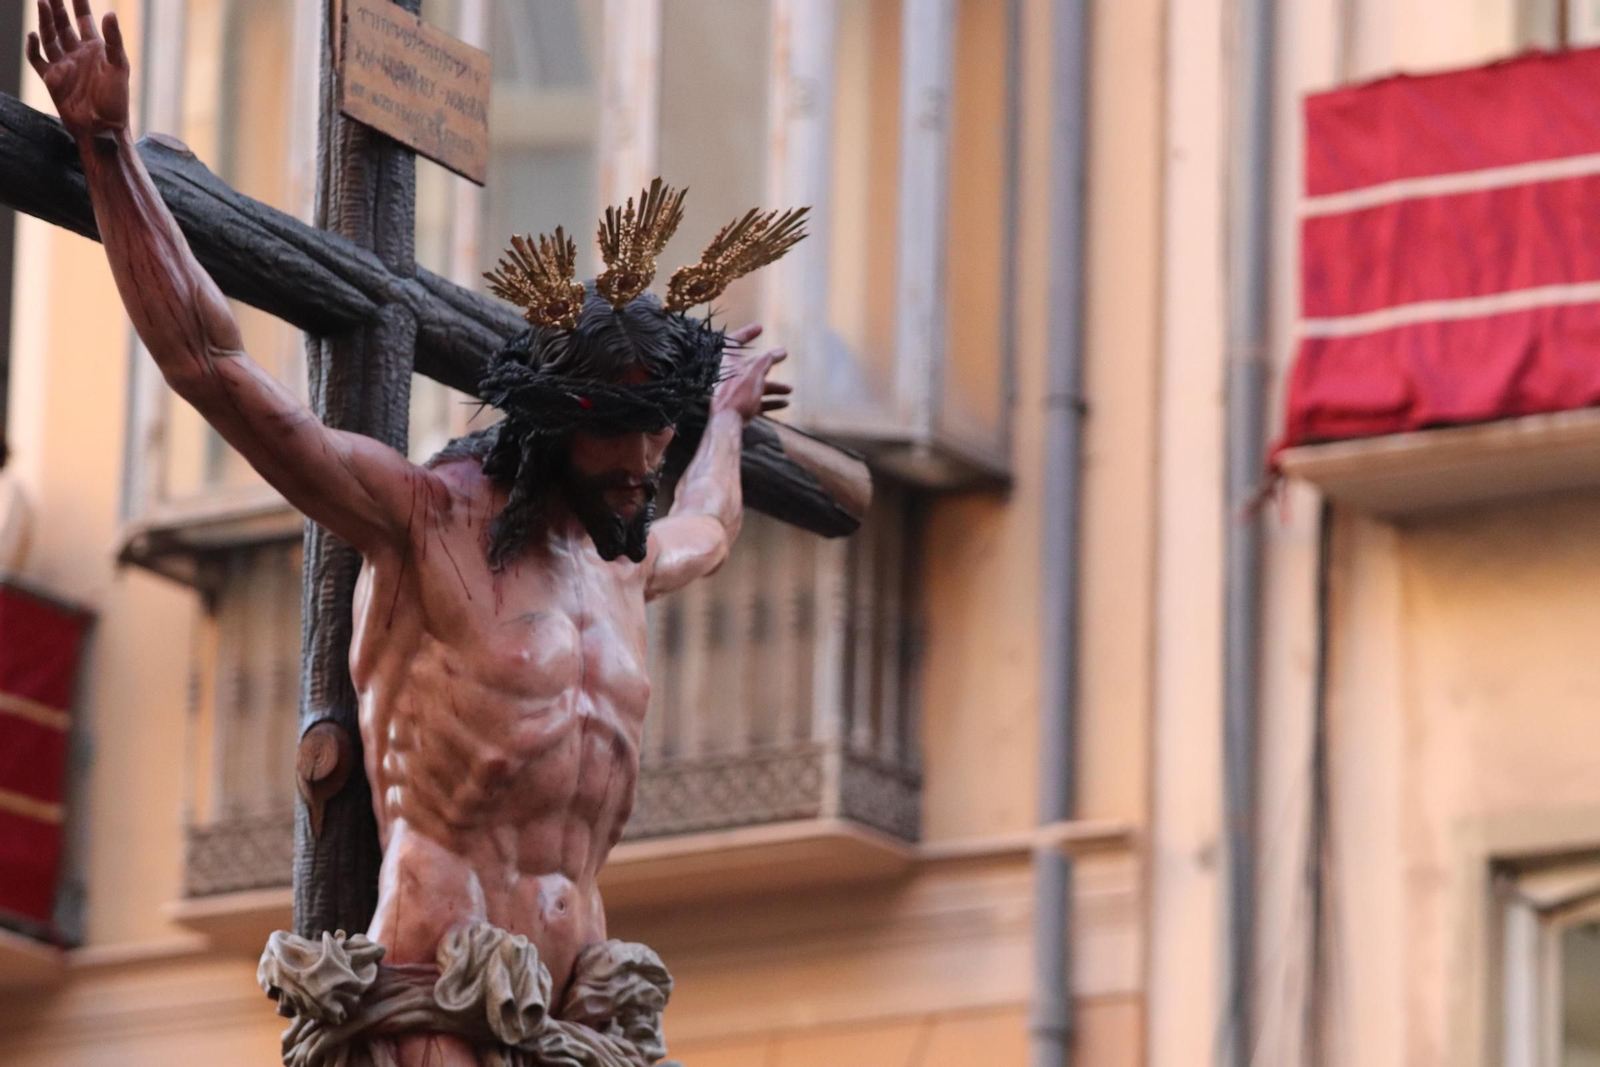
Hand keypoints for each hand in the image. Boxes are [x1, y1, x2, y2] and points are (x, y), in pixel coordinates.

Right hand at [28, 0, 129, 141]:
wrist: (102, 128)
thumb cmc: (116, 100)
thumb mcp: (118, 67)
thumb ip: (113, 41)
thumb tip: (109, 13)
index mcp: (96, 49)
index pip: (84, 20)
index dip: (78, 4)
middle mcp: (77, 53)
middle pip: (63, 24)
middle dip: (56, 7)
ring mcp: (63, 65)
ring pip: (49, 36)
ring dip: (44, 20)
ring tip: (42, 2)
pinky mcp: (51, 78)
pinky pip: (37, 59)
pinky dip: (32, 47)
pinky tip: (33, 34)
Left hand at [712, 324, 792, 423]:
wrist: (726, 423)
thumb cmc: (737, 395)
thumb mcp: (755, 373)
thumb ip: (768, 360)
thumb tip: (781, 350)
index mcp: (728, 362)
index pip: (735, 341)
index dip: (747, 333)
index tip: (759, 328)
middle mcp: (730, 375)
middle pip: (753, 365)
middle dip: (771, 362)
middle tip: (784, 355)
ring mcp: (735, 391)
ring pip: (758, 385)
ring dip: (775, 386)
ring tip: (790, 389)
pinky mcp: (739, 406)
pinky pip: (757, 401)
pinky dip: (771, 401)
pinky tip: (784, 403)